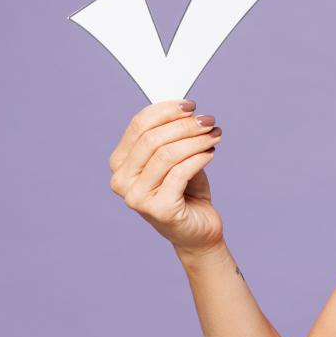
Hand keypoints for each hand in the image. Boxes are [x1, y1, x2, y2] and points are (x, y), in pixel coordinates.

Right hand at [108, 99, 224, 255]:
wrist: (197, 231)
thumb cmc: (186, 192)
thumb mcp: (176, 159)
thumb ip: (172, 136)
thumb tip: (184, 108)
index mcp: (120, 162)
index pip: (138, 125)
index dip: (165, 110)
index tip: (190, 105)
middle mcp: (122, 180)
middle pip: (152, 138)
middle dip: (184, 125)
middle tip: (208, 120)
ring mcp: (136, 197)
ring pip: (167, 154)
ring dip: (196, 140)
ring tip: (215, 135)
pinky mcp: (158, 209)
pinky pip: (181, 172)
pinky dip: (200, 157)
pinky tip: (211, 152)